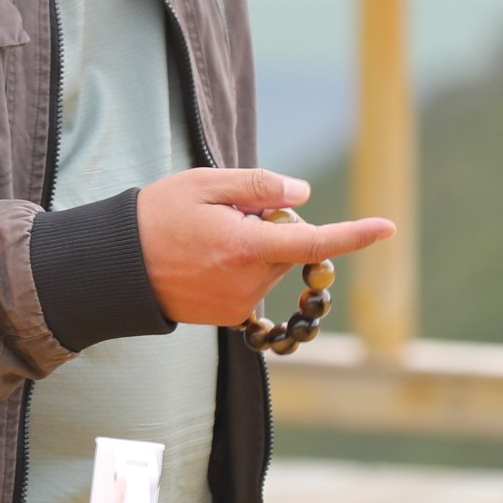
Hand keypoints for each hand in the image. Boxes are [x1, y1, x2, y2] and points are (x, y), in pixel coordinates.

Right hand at [136, 169, 393, 327]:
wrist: (114, 269)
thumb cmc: (157, 217)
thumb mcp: (204, 184)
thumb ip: (259, 187)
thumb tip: (303, 195)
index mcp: (246, 247)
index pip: (313, 240)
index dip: (354, 234)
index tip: (388, 227)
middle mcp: (248, 282)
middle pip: (290, 245)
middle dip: (272, 225)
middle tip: (224, 213)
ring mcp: (239, 304)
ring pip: (271, 265)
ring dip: (253, 247)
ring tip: (205, 239)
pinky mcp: (229, 317)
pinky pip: (253, 283)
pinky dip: (240, 268)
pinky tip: (203, 261)